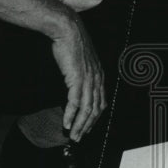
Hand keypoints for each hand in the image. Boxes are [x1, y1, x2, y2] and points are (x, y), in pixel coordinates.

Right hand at [50, 14, 105, 141]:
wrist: (68, 29)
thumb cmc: (72, 42)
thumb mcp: (81, 61)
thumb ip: (82, 73)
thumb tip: (76, 81)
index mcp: (99, 75)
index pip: (101, 103)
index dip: (94, 118)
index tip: (86, 128)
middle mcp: (97, 79)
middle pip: (95, 110)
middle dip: (87, 126)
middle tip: (78, 137)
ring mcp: (88, 80)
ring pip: (86, 109)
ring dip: (79, 125)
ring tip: (72, 135)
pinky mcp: (77, 78)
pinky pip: (75, 102)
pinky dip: (70, 115)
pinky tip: (66, 123)